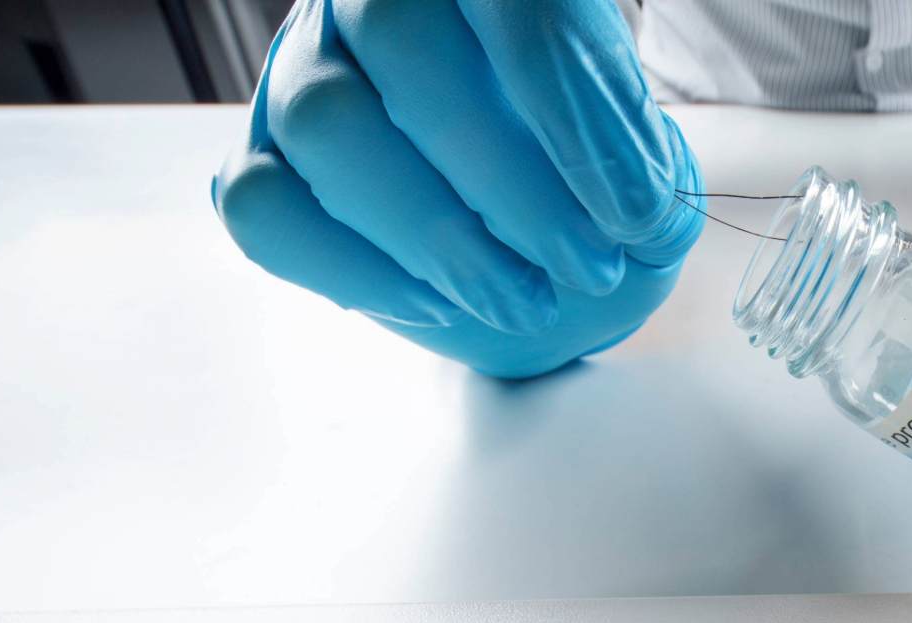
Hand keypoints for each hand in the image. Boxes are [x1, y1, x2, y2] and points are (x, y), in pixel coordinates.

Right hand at [212, 0, 703, 377]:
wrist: (543, 253)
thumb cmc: (591, 193)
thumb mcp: (648, 178)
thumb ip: (649, 178)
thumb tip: (636, 212)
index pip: (519, 1)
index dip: (575, 105)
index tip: (636, 211)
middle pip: (401, 39)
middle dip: (508, 178)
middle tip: (587, 266)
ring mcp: (305, 71)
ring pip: (325, 122)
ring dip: (436, 234)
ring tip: (523, 300)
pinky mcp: (264, 158)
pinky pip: (262, 204)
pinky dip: (353, 268)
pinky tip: (436, 303)